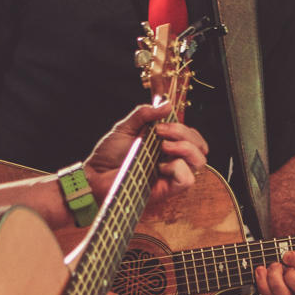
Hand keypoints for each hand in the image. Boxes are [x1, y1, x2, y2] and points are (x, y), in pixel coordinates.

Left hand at [83, 103, 207, 202]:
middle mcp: (172, 161)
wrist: (94, 175)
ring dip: (185, 148)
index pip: (193, 137)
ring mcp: (170, 176)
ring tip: (163, 146)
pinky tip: (161, 165)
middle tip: (161, 132)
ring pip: (199, 162)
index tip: (162, 125)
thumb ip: (145, 114)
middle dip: (185, 134)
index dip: (186, 129)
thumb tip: (167, 104)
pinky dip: (178, 168)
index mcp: (166, 146)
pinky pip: (187, 180)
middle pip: (200, 148)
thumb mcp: (126, 127)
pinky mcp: (165, 190)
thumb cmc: (108, 155)